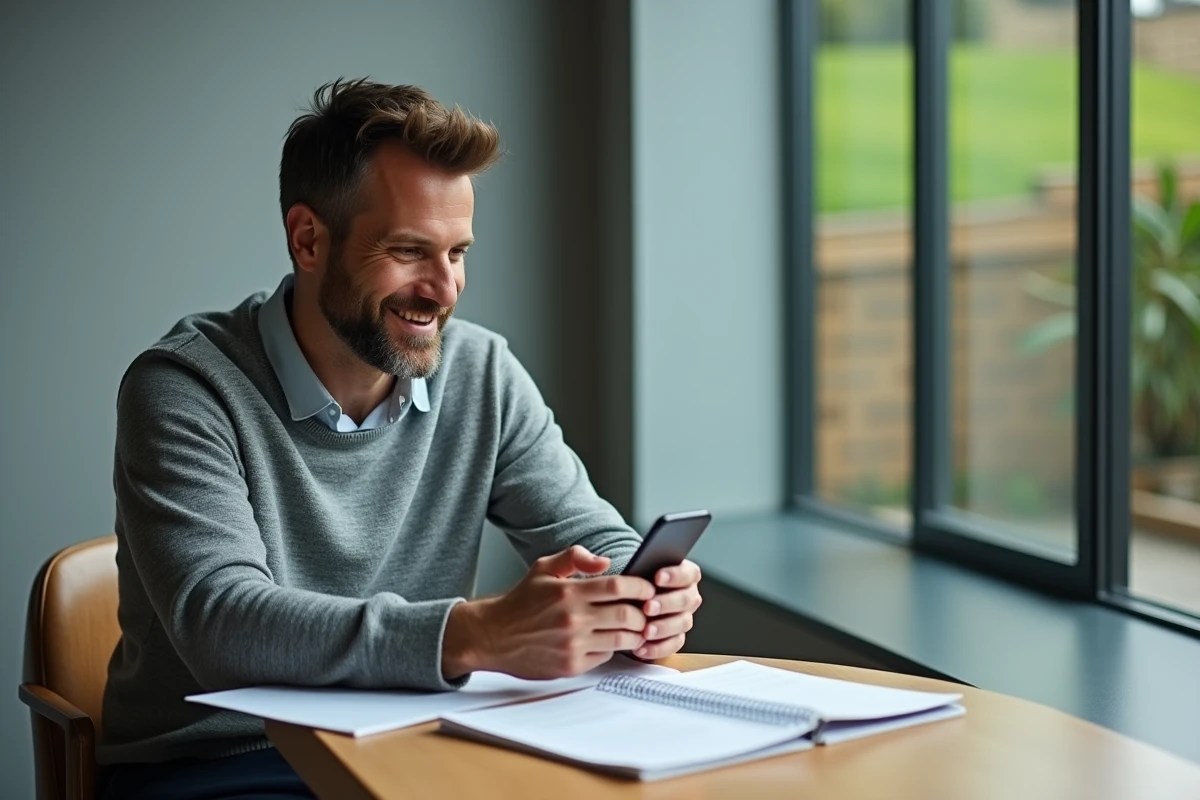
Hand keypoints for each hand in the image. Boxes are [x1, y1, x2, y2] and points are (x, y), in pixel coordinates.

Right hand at [442, 546, 655, 679]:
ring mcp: (573, 645)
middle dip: (644, 613)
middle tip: (647, 610)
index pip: (618, 587)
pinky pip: (606, 657)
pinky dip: (614, 648)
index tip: (648, 588)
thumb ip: (575, 557)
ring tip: (636, 627)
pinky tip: (611, 640)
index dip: (640, 587)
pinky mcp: (571, 666)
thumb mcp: (543, 568)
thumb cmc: (521, 601)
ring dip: (636, 633)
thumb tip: (605, 562)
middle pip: (628, 615)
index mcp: (568, 592)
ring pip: (623, 640)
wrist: (493, 636)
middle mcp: (572, 619)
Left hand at [632, 560, 701, 660]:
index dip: (675, 575)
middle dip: (666, 604)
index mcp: (685, 576)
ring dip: (664, 628)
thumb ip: (643, 568)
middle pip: (686, 600)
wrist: (627, 604)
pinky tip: (641, 648)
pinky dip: (657, 648)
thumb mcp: (639, 571)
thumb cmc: (636, 583)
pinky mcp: (676, 638)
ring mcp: (684, 618)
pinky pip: (673, 645)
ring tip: (645, 631)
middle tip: (648, 607)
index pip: (689, 573)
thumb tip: (638, 570)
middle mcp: (689, 597)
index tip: (657, 577)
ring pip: (682, 623)